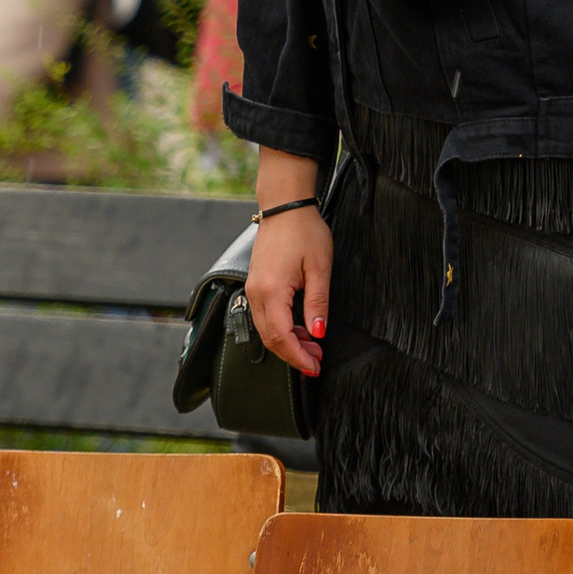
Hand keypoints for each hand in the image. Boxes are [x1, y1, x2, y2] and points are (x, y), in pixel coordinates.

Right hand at [246, 148, 330, 374]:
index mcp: (272, 291)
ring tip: (313, 347)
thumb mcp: (320, 268)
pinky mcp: (256, 285)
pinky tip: (300, 328)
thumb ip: (318, 303)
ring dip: (289, 342)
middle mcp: (256, 293)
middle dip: (294, 354)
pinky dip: (282, 328)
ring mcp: (253, 289)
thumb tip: (318, 333)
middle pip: (270, 338)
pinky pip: (266, 316)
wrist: (285, 206)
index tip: (314, 367)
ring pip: (267, 329)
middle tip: (317, 361)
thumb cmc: (304, 231)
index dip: (297, 357)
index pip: (281, 337)